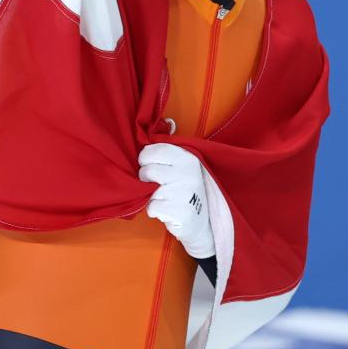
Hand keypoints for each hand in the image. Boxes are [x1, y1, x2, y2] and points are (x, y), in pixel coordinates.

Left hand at [138, 142, 214, 258]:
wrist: (202, 223)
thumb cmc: (184, 191)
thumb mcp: (182, 167)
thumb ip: (169, 152)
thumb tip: (165, 125)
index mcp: (187, 158)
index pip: (153, 151)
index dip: (145, 160)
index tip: (150, 166)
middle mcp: (187, 172)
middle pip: (147, 170)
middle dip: (146, 179)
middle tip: (157, 185)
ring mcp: (185, 192)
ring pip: (148, 191)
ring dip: (152, 197)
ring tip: (165, 198)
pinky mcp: (182, 212)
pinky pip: (152, 208)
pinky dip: (155, 211)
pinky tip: (168, 211)